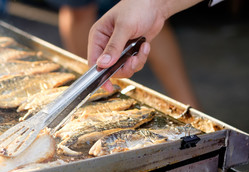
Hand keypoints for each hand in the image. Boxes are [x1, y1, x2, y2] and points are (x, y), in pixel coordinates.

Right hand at [88, 0, 202, 89]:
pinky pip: (133, 64)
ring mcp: (118, 49)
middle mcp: (106, 44)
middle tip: (133, 60)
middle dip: (124, 67)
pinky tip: (145, 45)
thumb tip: (103, 64)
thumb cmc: (137, 8)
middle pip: (109, 69)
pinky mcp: (129, 51)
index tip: (107, 86)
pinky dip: (141, 58)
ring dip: (135, 63)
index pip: (93, 62)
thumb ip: (114, 47)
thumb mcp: (124, 27)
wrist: (155, 5)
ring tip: (142, 49)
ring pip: (123, 68)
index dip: (100, 75)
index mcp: (98, 36)